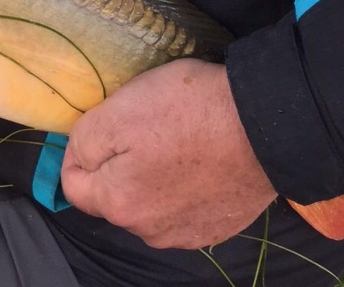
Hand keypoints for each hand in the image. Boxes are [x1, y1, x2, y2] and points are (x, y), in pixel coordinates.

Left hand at [61, 59, 277, 249]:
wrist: (269, 124)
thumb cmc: (188, 112)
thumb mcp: (117, 111)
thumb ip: (84, 140)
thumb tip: (77, 157)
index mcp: (119, 205)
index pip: (73, 184)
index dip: (77, 151)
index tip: (101, 125)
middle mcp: (150, 230)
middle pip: (113, 195)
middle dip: (116, 164)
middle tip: (142, 127)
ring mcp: (187, 233)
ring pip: (148, 203)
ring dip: (150, 177)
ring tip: (175, 142)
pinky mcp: (219, 226)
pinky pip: (183, 206)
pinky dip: (183, 186)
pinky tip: (199, 160)